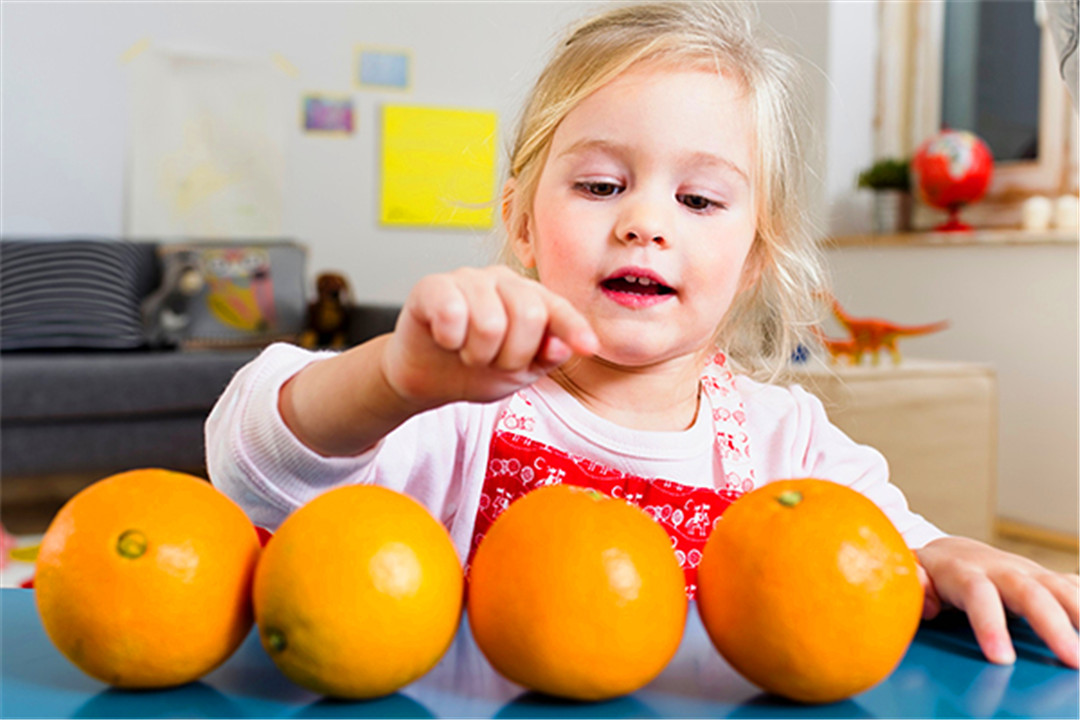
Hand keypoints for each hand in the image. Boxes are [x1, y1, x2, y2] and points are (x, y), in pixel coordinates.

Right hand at [382, 266, 598, 409]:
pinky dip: (450, 340)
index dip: (573, 328)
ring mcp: (467, 279)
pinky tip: (445, 340)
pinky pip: (452, 313)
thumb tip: (562, 346)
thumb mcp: (520, 372)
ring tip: (467, 353)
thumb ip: (545, 358)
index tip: (588, 348)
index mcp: (529, 298)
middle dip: (513, 356)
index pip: (558, 309)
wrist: (425, 377)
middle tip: (494, 363)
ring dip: (478, 354)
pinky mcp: (432, 286)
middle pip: (529, 315)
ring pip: (490, 321)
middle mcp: (502, 281)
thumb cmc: (474, 368)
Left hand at [916, 536, 1078, 667]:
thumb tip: (923, 601)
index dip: (990, 624)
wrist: (955, 552)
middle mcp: (1002, 570)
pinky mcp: (1047, 580)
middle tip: (1072, 660)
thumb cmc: (934, 572)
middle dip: (1053, 626)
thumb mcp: (914, 576)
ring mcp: (1029, 573)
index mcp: (964, 572)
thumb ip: (915, 585)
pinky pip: (1073, 588)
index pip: (979, 594)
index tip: (1002, 659)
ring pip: (1060, 588)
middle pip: (1031, 593)